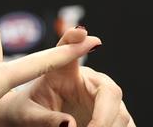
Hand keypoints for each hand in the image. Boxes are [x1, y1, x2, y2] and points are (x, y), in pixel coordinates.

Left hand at [0, 27, 133, 126]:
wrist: (30, 121)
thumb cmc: (26, 113)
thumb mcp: (28, 115)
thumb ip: (45, 119)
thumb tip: (70, 125)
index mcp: (63, 72)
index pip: (68, 49)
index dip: (74, 40)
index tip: (82, 34)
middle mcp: (89, 82)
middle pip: (111, 91)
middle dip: (104, 117)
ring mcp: (103, 100)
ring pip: (121, 113)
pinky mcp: (111, 117)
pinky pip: (125, 125)